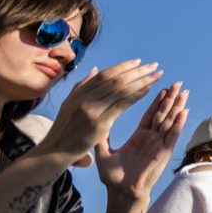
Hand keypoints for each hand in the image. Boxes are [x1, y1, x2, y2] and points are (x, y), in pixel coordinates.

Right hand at [36, 60, 163, 165]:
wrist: (55, 151)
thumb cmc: (64, 129)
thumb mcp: (69, 104)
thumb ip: (82, 86)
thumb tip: (96, 69)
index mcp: (78, 93)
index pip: (104, 75)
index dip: (122, 67)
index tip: (138, 62)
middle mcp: (84, 99)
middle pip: (115, 80)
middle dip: (137, 71)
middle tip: (154, 65)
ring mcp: (91, 110)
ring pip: (120, 90)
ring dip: (141, 81)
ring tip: (156, 75)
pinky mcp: (99, 124)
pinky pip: (121, 105)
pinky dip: (135, 95)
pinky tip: (147, 90)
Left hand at [94, 83, 186, 201]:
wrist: (120, 192)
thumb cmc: (113, 177)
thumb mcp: (104, 153)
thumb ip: (102, 137)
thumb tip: (98, 122)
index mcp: (139, 136)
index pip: (150, 114)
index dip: (156, 101)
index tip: (161, 87)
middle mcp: (151, 138)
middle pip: (163, 114)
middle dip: (170, 98)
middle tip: (177, 83)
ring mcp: (158, 144)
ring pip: (170, 121)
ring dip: (177, 106)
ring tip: (183, 92)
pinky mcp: (163, 152)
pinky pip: (172, 135)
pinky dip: (179, 123)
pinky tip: (184, 112)